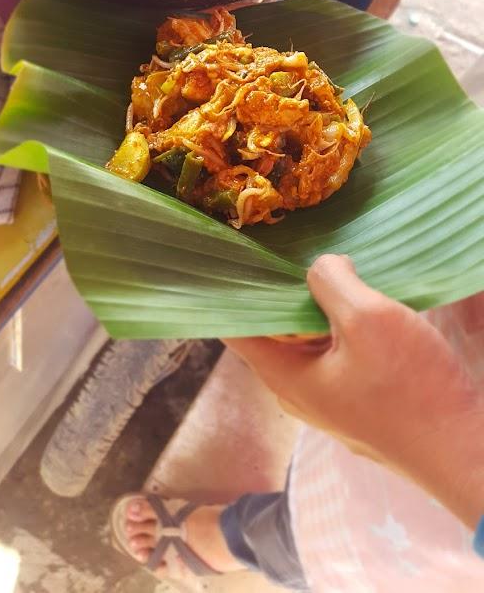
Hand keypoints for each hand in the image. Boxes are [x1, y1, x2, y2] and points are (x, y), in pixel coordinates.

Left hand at [226, 255, 483, 528]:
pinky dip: (340, 321)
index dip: (233, 288)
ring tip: (329, 262)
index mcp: (284, 377)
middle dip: (279, 288)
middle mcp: (298, 390)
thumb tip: (320, 266)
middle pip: (271, 328)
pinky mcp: (358, 396)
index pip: (236, 326)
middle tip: (289, 244)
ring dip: (316, 302)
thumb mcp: (368, 319)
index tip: (238, 251)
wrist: (464, 448)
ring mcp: (329, 396)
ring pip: (306, 336)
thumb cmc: (413, 390)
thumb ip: (330, 282)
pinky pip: (335, 348)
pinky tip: (361, 295)